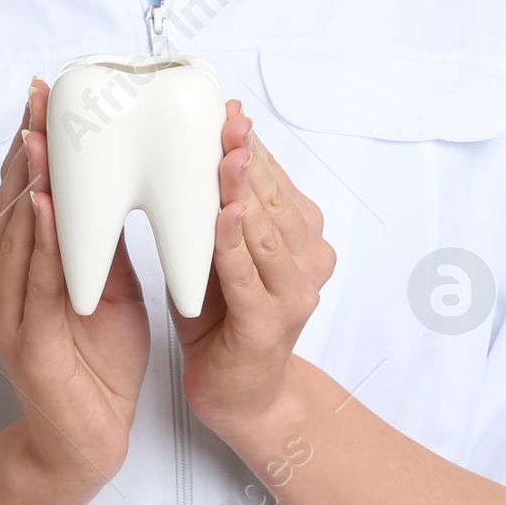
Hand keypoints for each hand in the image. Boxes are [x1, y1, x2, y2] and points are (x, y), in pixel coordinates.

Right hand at [0, 77, 150, 498]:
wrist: (86, 445)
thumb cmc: (98, 364)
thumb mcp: (107, 288)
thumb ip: (101, 241)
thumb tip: (117, 183)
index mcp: (25, 266)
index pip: (26, 191)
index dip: (33, 142)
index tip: (45, 96)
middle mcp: (8, 282)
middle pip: (12, 203)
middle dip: (26, 148)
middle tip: (38, 98)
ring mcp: (12, 312)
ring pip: (16, 236)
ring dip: (28, 183)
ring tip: (38, 136)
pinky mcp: (28, 343)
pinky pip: (35, 284)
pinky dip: (38, 242)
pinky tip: (44, 206)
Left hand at [172, 101, 336, 439]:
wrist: (244, 396)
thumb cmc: (225, 318)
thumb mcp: (220, 252)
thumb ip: (217, 207)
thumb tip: (197, 150)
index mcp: (300, 235)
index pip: (274, 178)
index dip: (250, 143)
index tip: (227, 108)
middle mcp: (308, 258)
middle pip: (272, 196)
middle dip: (245, 156)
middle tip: (225, 118)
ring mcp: (294, 291)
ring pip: (265, 229)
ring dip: (242, 190)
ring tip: (224, 155)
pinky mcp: (269, 323)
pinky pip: (248, 275)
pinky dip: (234, 244)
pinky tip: (223, 217)